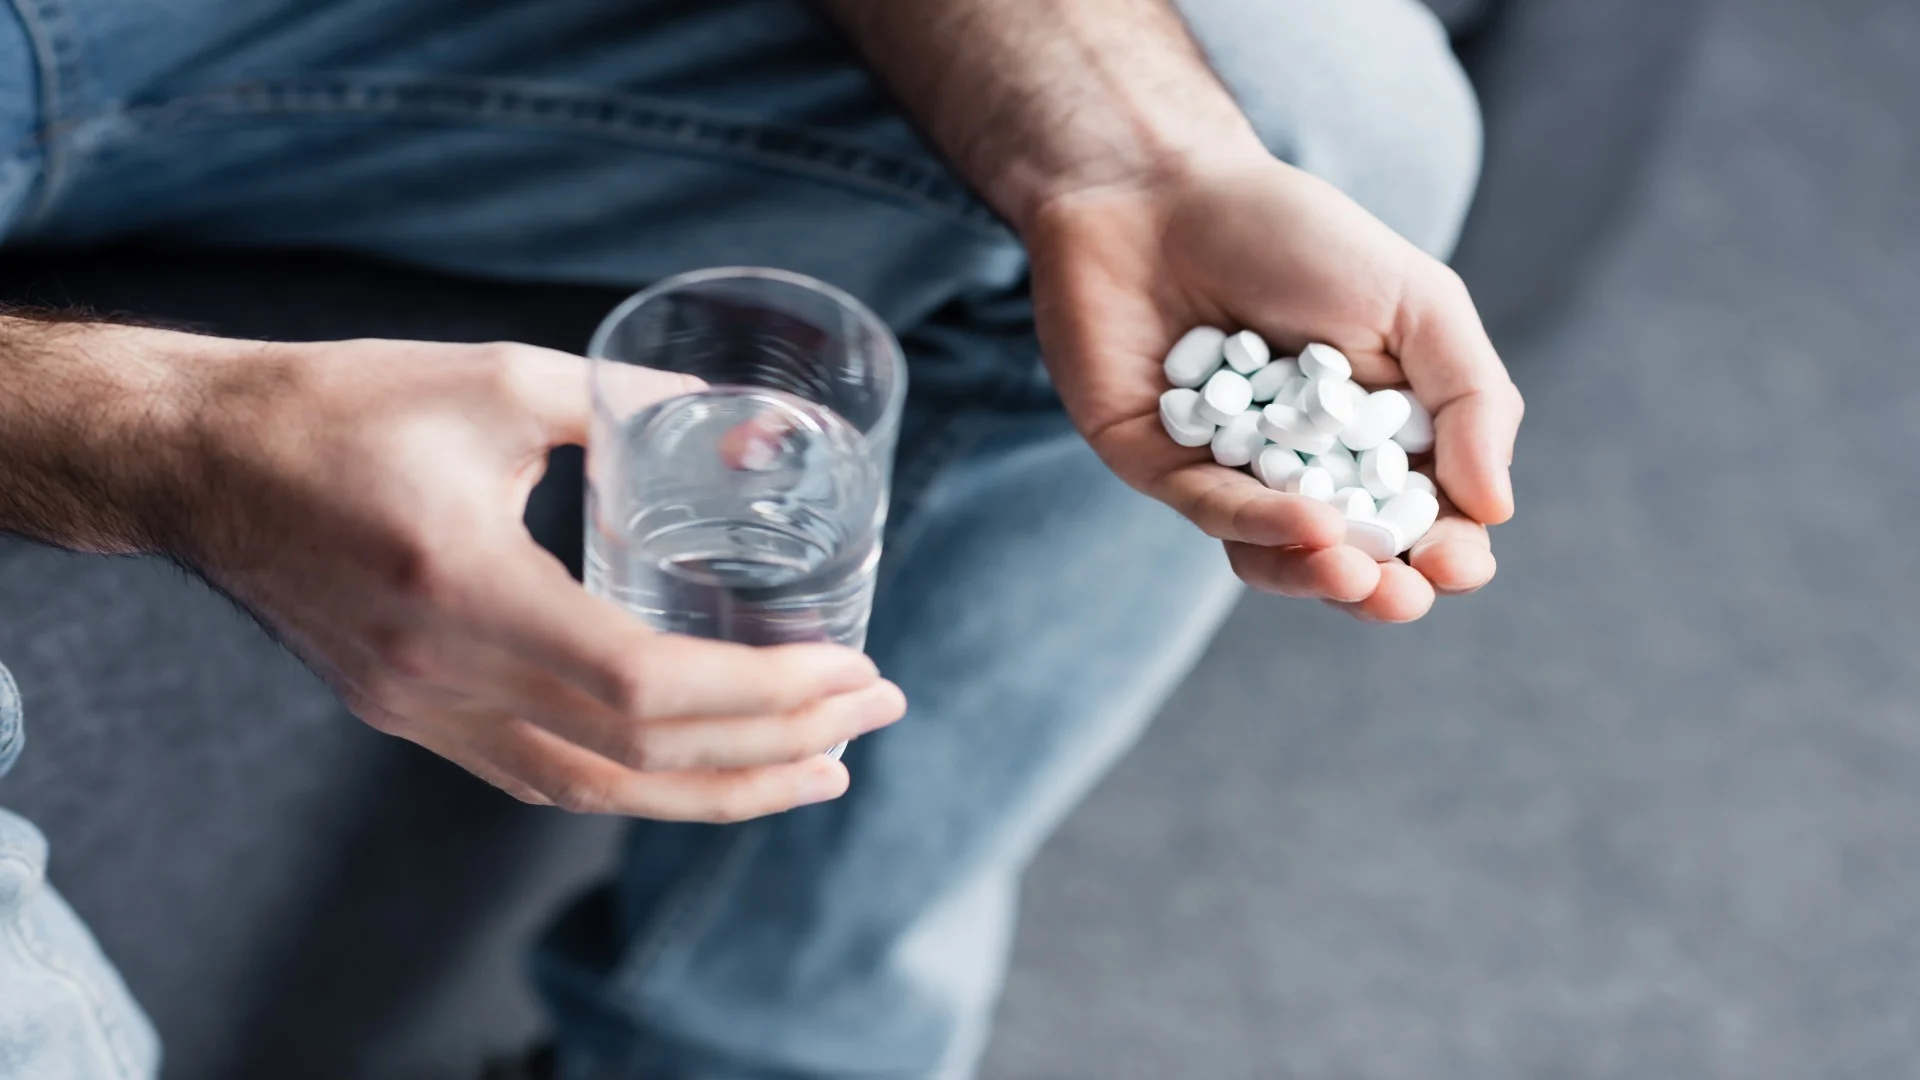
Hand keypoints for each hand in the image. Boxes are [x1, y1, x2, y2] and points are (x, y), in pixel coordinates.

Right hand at [118, 330, 904, 819]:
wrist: (197, 459)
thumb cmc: (344, 403)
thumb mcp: (502, 378)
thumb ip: (637, 403)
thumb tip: (757, 428)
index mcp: (462, 587)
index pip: (643, 688)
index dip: (764, 695)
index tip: (851, 672)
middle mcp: (437, 675)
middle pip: (637, 760)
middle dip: (775, 748)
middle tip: (869, 717)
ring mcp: (418, 711)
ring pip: (593, 793)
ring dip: (718, 791)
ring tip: (816, 768)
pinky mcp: (408, 717)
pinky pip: (541, 779)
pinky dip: (639, 783)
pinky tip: (704, 767)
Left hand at [1027, 154, 1523, 621]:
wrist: (1160, 185)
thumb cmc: (1295, 233)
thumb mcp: (1415, 302)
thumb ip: (1469, 399)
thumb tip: (1497, 510)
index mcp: (1375, 434)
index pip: (1424, 518)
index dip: (1448, 551)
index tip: (1462, 561)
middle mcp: (1303, 466)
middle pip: (1354, 554)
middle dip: (1386, 585)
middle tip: (1407, 592)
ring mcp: (1228, 472)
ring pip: (1276, 554)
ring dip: (1319, 576)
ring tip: (1356, 573)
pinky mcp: (1159, 464)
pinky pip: (1211, 511)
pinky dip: (1260, 522)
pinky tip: (1307, 521)